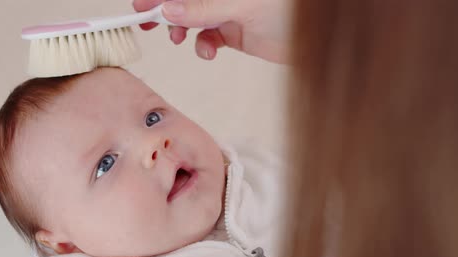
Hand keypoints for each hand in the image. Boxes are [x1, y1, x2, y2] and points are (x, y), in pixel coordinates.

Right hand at [133, 0, 290, 62]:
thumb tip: (169, 8)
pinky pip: (208, 37)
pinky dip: (203, 45)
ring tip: (177, 37)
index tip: (141, 5)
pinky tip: (208, 50)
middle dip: (166, 9)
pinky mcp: (232, 32)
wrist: (316, 38)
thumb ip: (203, 8)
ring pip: (193, 19)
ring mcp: (227, 11)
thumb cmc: (290, 10)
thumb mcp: (241, 5)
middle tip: (148, 22)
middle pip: (185, 0)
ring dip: (181, 29)